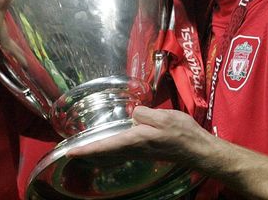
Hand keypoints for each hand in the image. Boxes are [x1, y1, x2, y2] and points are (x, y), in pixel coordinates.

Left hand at [66, 106, 211, 166]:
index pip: (106, 145)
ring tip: (84, 150)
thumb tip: (133, 114)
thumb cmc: (182, 133)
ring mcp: (140, 152)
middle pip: (106, 152)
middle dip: (89, 153)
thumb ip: (144, 114)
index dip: (88, 149)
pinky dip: (110, 151)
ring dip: (98, 152)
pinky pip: (122, 151)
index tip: (70, 151)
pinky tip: (108, 148)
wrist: (197, 150)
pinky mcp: (146, 151)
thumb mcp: (163, 117)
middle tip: (71, 153)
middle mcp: (135, 148)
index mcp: (136, 139)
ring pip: (113, 153)